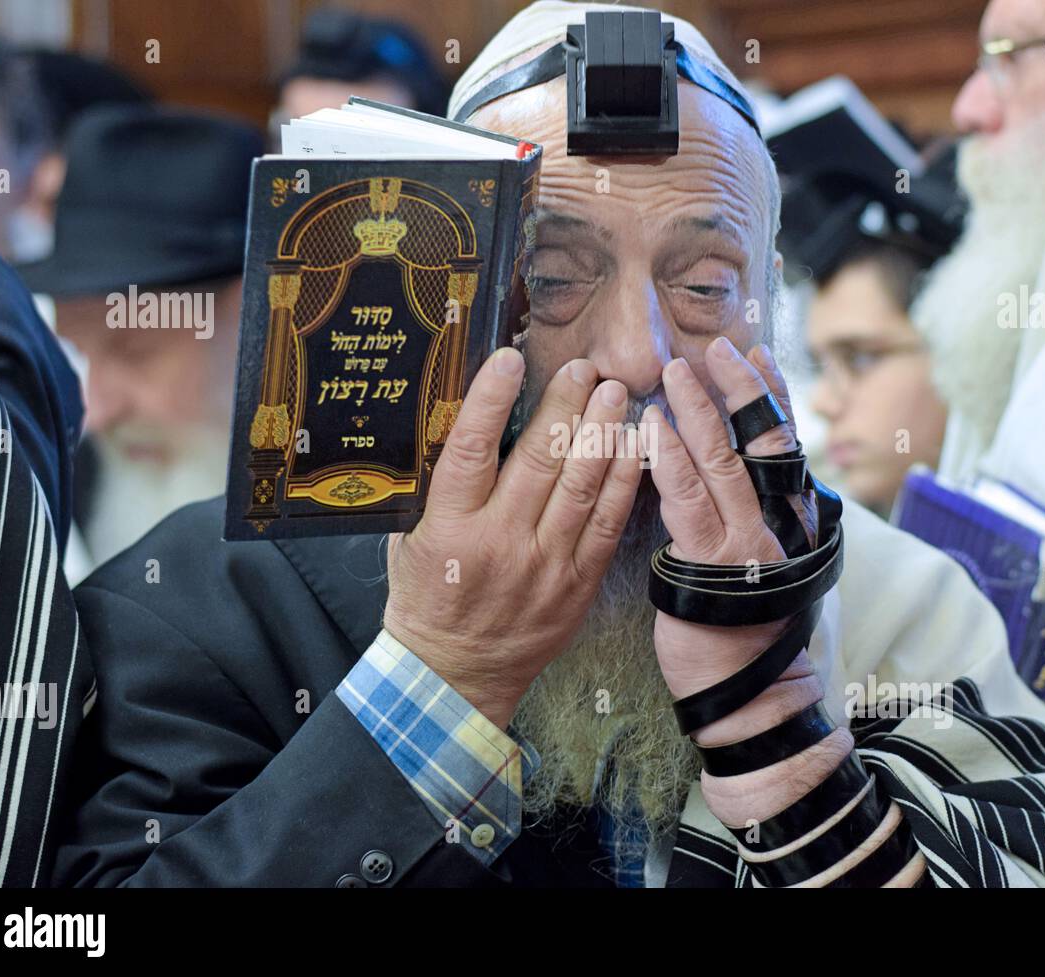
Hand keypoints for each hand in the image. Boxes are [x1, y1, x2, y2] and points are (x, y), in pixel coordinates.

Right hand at [382, 348, 642, 728]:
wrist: (454, 674)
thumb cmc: (428, 599)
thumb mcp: (411, 540)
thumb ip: (435, 488)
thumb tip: (458, 424)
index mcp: (450, 528)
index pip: (472, 451)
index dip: (492, 400)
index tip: (510, 359)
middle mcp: (500, 542)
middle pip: (539, 461)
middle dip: (566, 406)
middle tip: (584, 367)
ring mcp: (543, 565)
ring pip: (580, 487)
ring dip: (602, 434)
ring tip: (615, 394)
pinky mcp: (576, 585)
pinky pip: (605, 525)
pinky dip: (622, 482)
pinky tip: (633, 448)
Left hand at [644, 338, 849, 824]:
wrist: (753, 698)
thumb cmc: (744, 630)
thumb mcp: (756, 564)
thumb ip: (742, 516)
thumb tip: (721, 472)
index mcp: (785, 518)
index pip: (781, 443)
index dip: (768, 395)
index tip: (755, 353)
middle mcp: (774, 522)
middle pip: (763, 441)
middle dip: (741, 389)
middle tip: (718, 346)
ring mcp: (748, 543)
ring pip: (726, 462)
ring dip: (702, 411)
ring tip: (680, 370)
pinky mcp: (715, 566)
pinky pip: (691, 503)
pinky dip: (672, 462)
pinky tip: (654, 429)